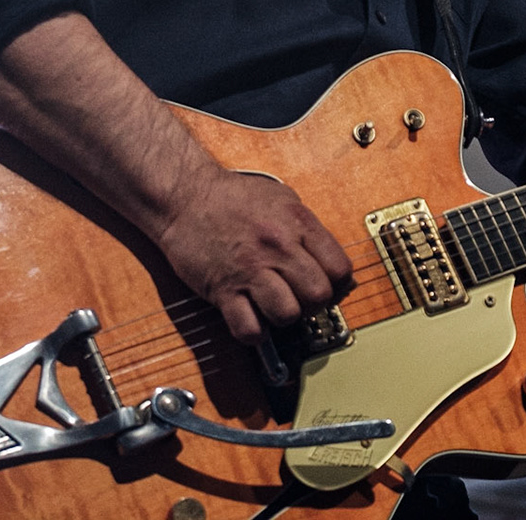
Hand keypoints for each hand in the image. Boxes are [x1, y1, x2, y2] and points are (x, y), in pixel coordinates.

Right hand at [147, 166, 353, 345]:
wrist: (186, 195)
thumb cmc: (234, 197)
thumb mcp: (282, 199)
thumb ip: (309, 230)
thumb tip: (335, 264)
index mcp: (298, 224)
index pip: (339, 268)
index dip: (337, 283)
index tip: (327, 286)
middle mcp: (278, 247)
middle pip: (318, 295)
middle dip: (313, 304)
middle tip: (300, 298)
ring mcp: (250, 270)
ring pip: (288, 315)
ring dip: (283, 317)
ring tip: (274, 306)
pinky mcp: (223, 289)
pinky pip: (248, 328)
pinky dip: (253, 332)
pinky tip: (251, 317)